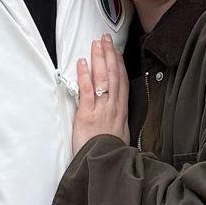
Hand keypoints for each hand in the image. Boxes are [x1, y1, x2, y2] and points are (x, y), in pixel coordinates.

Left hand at [71, 35, 128, 152]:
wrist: (106, 166)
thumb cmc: (110, 154)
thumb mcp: (120, 135)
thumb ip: (116, 121)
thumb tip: (114, 113)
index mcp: (121, 111)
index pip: (122, 82)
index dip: (119, 64)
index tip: (116, 51)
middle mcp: (114, 107)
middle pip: (113, 75)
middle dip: (109, 55)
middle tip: (105, 39)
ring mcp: (102, 110)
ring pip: (103, 79)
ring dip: (99, 59)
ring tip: (96, 44)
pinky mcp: (88, 115)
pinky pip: (87, 91)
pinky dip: (85, 75)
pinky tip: (83, 62)